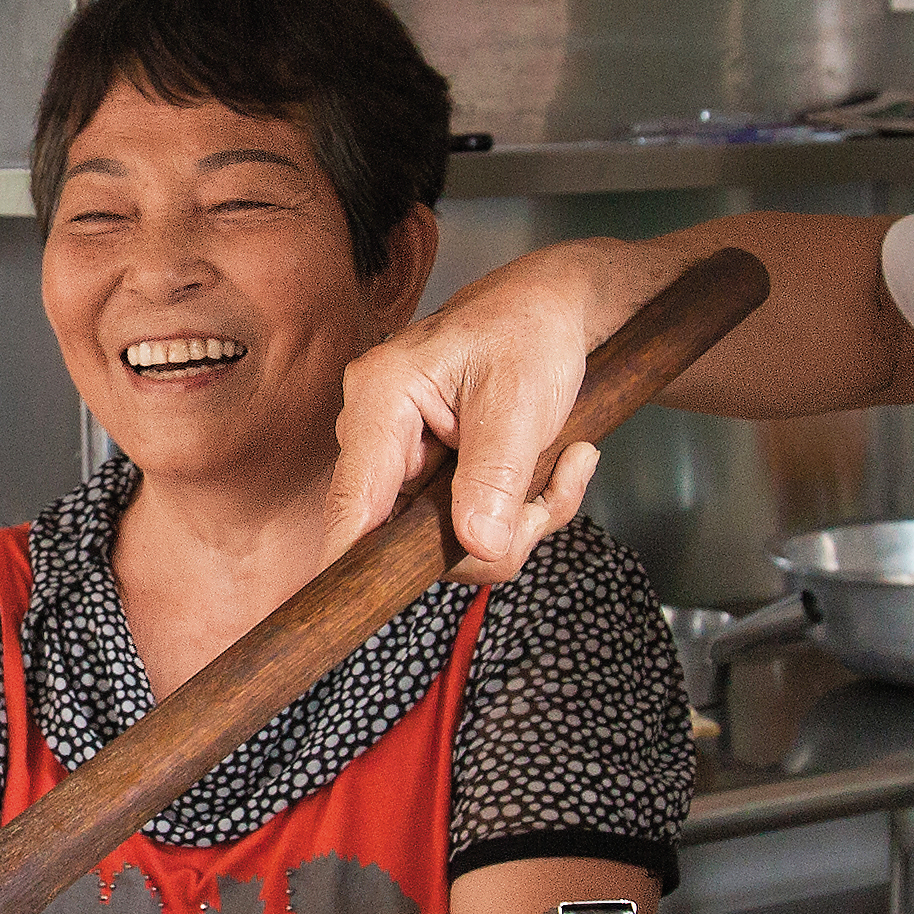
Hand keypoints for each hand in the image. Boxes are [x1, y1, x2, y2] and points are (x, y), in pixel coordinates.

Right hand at [329, 238, 693, 576]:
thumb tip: (478, 545)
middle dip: (488, 538)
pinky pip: (470, 529)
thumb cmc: (527, 330)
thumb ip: (495, 474)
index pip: (353, 498)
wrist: (552, 311)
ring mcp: (405, 461)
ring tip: (561, 471)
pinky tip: (558, 469)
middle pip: (403, 535)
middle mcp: (380, 433)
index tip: (363, 602)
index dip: (352, 559)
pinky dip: (522, 515)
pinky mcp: (432, 478)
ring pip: (445, 541)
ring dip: (516, 526)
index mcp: (381, 397)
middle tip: (544, 505)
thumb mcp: (519, 399)